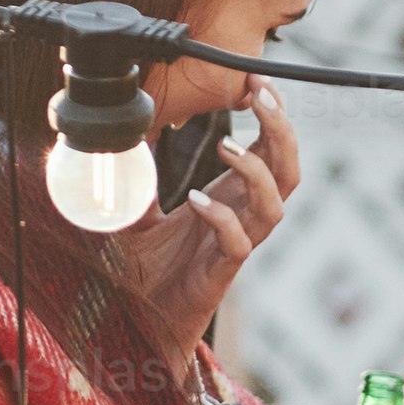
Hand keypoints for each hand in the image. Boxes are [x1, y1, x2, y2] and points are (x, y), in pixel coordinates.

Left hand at [104, 80, 294, 362]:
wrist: (140, 320)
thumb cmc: (146, 269)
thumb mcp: (133, 211)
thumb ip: (132, 178)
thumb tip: (116, 141)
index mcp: (230, 197)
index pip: (271, 151)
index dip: (273, 117)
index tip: (258, 84)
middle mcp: (242, 217)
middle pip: (287, 170)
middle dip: (281, 130)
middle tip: (260, 97)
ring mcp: (236, 245)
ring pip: (275, 206)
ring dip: (256, 171)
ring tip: (224, 147)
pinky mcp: (221, 273)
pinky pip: (239, 243)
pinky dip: (222, 218)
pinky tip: (196, 201)